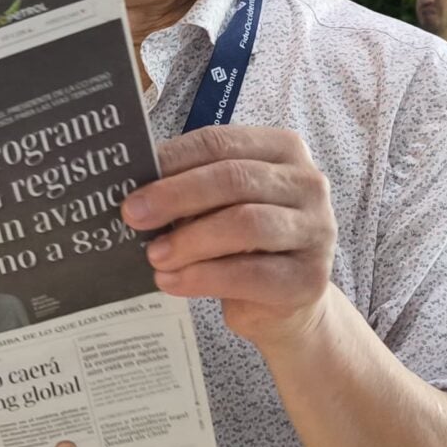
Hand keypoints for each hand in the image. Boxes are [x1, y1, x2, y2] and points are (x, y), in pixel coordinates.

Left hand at [123, 126, 335, 349]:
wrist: (285, 303)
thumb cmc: (245, 244)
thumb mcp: (219, 206)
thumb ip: (190, 190)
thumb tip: (135, 189)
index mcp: (282, 149)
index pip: (220, 142)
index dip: (173, 161)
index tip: (131, 185)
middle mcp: (308, 183)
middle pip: (234, 179)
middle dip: (176, 197)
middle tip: (134, 217)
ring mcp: (315, 230)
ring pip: (245, 224)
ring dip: (189, 240)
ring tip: (154, 256)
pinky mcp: (308, 278)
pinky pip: (250, 274)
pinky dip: (203, 278)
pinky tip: (172, 281)